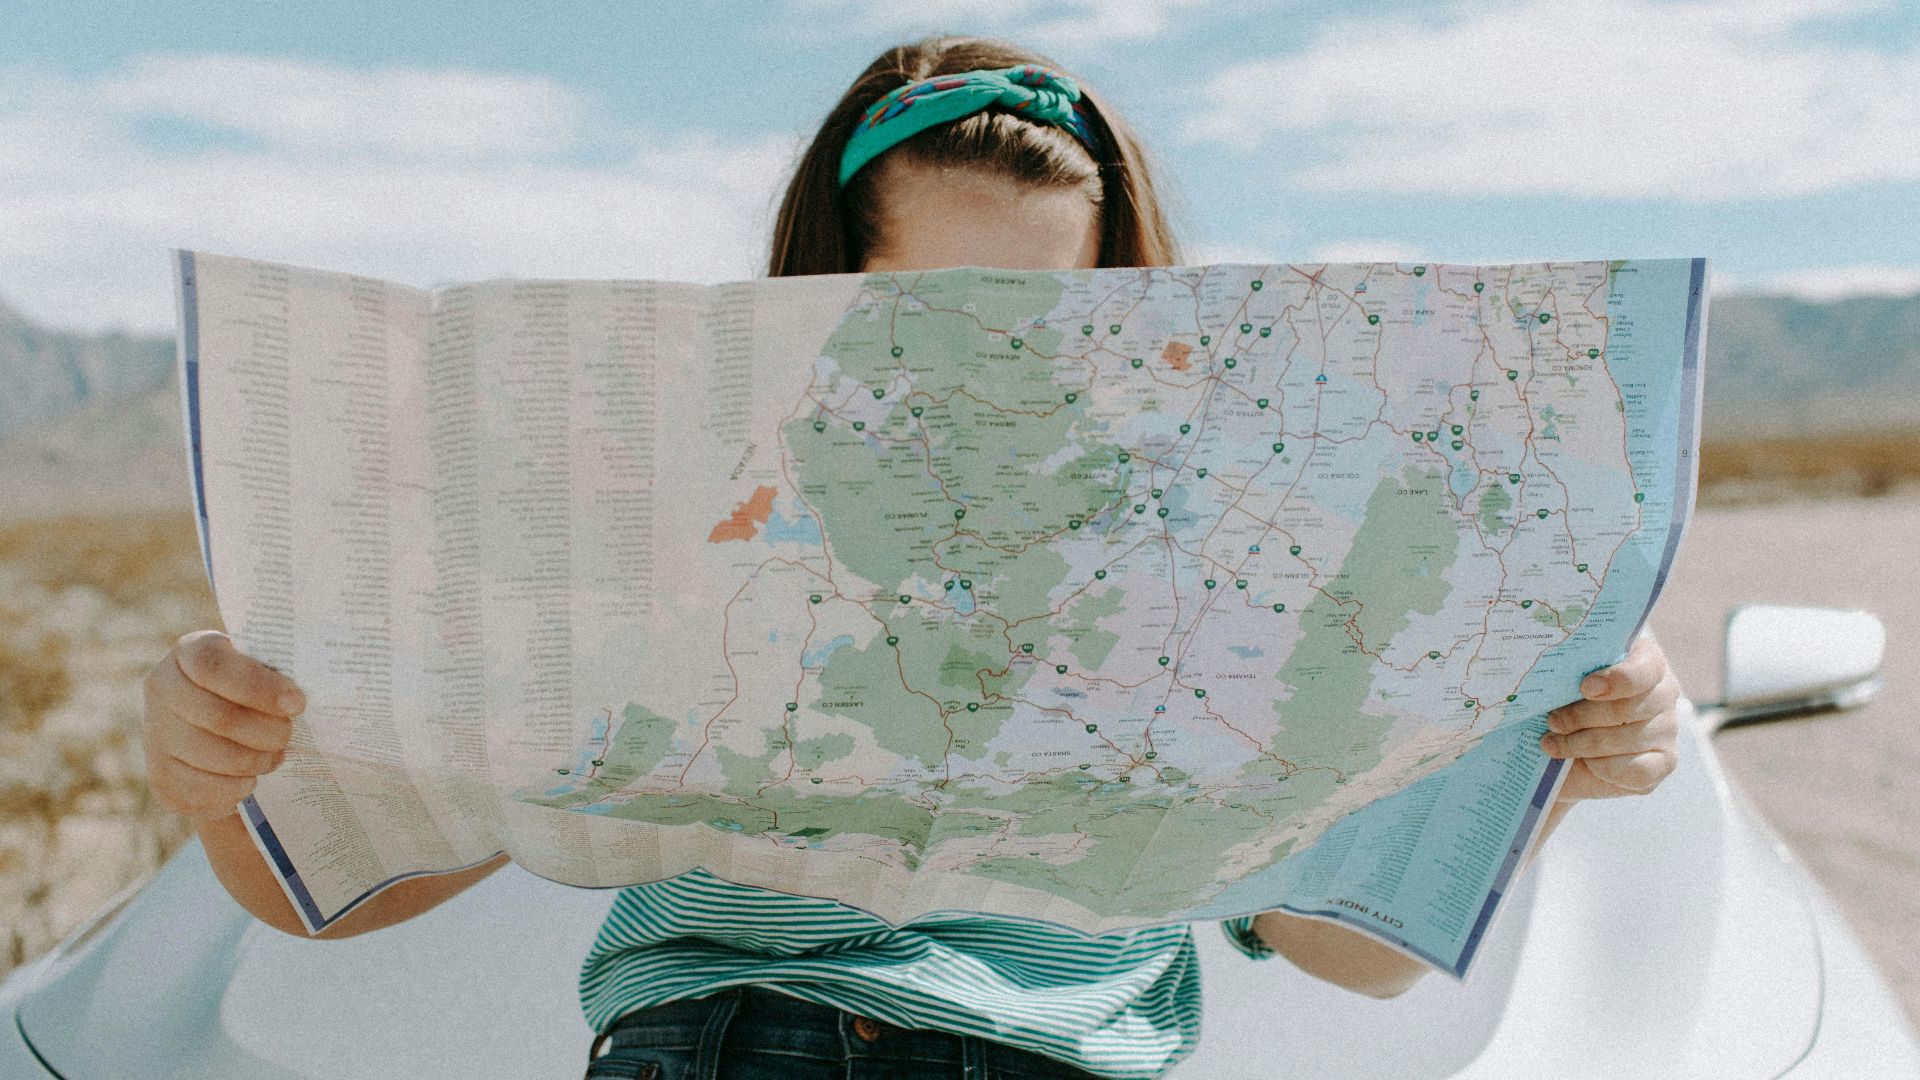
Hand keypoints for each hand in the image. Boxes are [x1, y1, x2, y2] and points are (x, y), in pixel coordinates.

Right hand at [141, 630, 305, 822]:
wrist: (217, 726)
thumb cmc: (254, 689)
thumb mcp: (263, 667)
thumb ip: (279, 671)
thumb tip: (299, 700)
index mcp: (191, 651)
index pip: (214, 666)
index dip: (258, 686)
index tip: (297, 704)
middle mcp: (163, 688)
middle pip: (218, 716)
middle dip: (265, 731)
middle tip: (287, 735)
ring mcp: (155, 733)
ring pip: (212, 756)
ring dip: (254, 761)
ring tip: (274, 757)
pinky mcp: (160, 776)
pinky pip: (203, 790)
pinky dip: (236, 789)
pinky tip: (250, 779)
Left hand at [1538, 628, 1681, 801]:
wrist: (1568, 742)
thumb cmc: (1565, 698)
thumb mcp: (1564, 676)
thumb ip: (1569, 669)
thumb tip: (1555, 674)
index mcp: (1644, 658)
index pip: (1644, 669)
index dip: (1616, 680)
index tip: (1585, 688)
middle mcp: (1664, 691)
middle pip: (1626, 708)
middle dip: (1581, 717)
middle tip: (1553, 721)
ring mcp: (1667, 727)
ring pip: (1626, 740)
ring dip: (1582, 744)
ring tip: (1553, 743)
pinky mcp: (1665, 761)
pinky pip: (1638, 770)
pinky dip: (1604, 768)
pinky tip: (1584, 762)